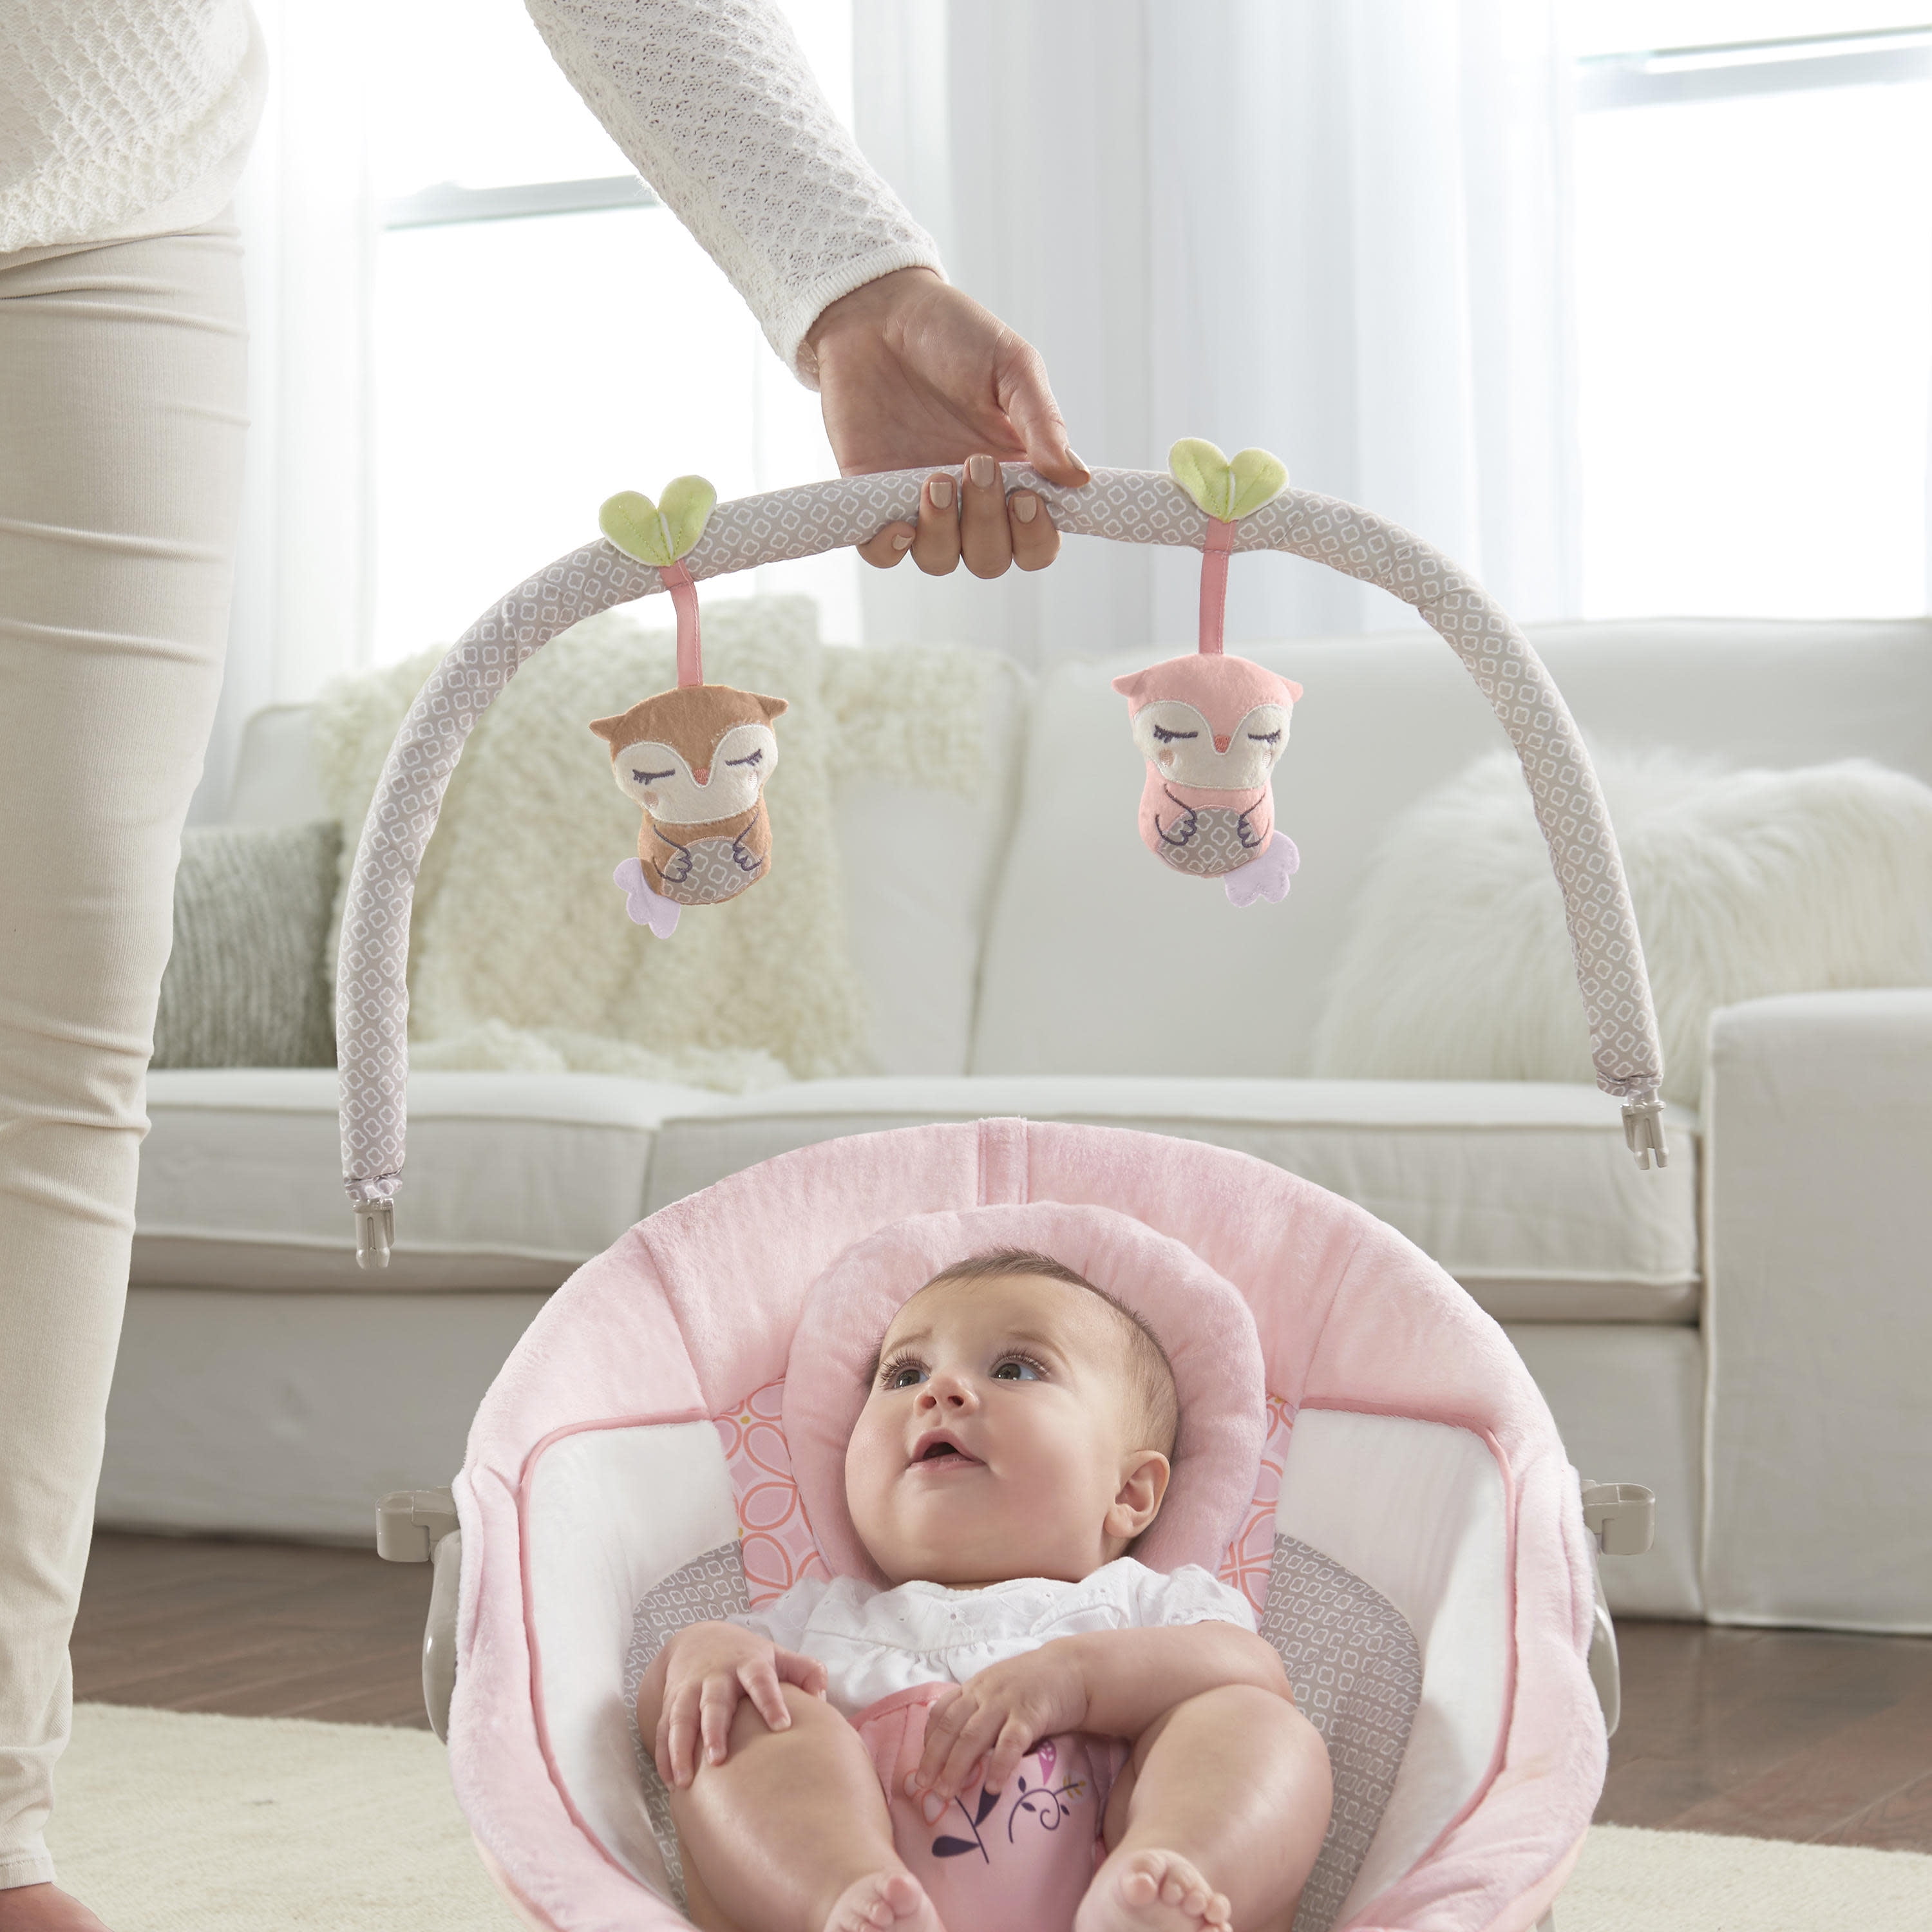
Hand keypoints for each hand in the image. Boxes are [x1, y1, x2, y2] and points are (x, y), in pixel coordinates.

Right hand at [653, 1621, 827, 1787]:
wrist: (700, 1639)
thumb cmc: (748, 1657)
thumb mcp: (777, 1656)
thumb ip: (804, 1671)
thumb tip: (822, 1697)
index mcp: (748, 1664)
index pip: (761, 1680)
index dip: (771, 1701)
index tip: (782, 1726)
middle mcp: (716, 1676)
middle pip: (713, 1702)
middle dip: (713, 1729)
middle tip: (718, 1759)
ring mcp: (690, 1690)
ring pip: (681, 1717)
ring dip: (681, 1748)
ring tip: (685, 1781)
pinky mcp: (671, 1703)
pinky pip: (663, 1729)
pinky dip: (664, 1755)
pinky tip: (670, 1781)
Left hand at [807, 267, 1088, 576]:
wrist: (877, 310)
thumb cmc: (952, 333)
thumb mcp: (1011, 367)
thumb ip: (1043, 423)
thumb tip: (1077, 479)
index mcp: (1014, 473)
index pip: (1037, 540)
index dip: (1038, 537)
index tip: (1028, 498)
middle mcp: (970, 499)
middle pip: (991, 558)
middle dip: (989, 524)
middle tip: (977, 464)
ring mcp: (919, 502)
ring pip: (940, 560)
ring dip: (943, 532)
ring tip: (937, 478)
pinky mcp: (871, 497)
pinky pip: (881, 553)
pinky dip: (890, 548)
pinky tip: (899, 521)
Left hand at [906, 1641, 1088, 1816]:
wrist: (1076, 1669)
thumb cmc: (1037, 1685)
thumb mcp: (1001, 1690)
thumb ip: (981, 1710)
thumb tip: (959, 1750)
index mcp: (975, 1687)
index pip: (941, 1713)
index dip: (927, 1741)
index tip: (919, 1768)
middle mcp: (985, 1692)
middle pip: (950, 1727)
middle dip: (934, 1759)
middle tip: (923, 1789)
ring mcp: (1006, 1701)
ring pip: (972, 1736)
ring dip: (956, 1767)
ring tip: (947, 1794)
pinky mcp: (1031, 1712)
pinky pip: (1010, 1741)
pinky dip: (999, 1764)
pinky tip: (992, 1786)